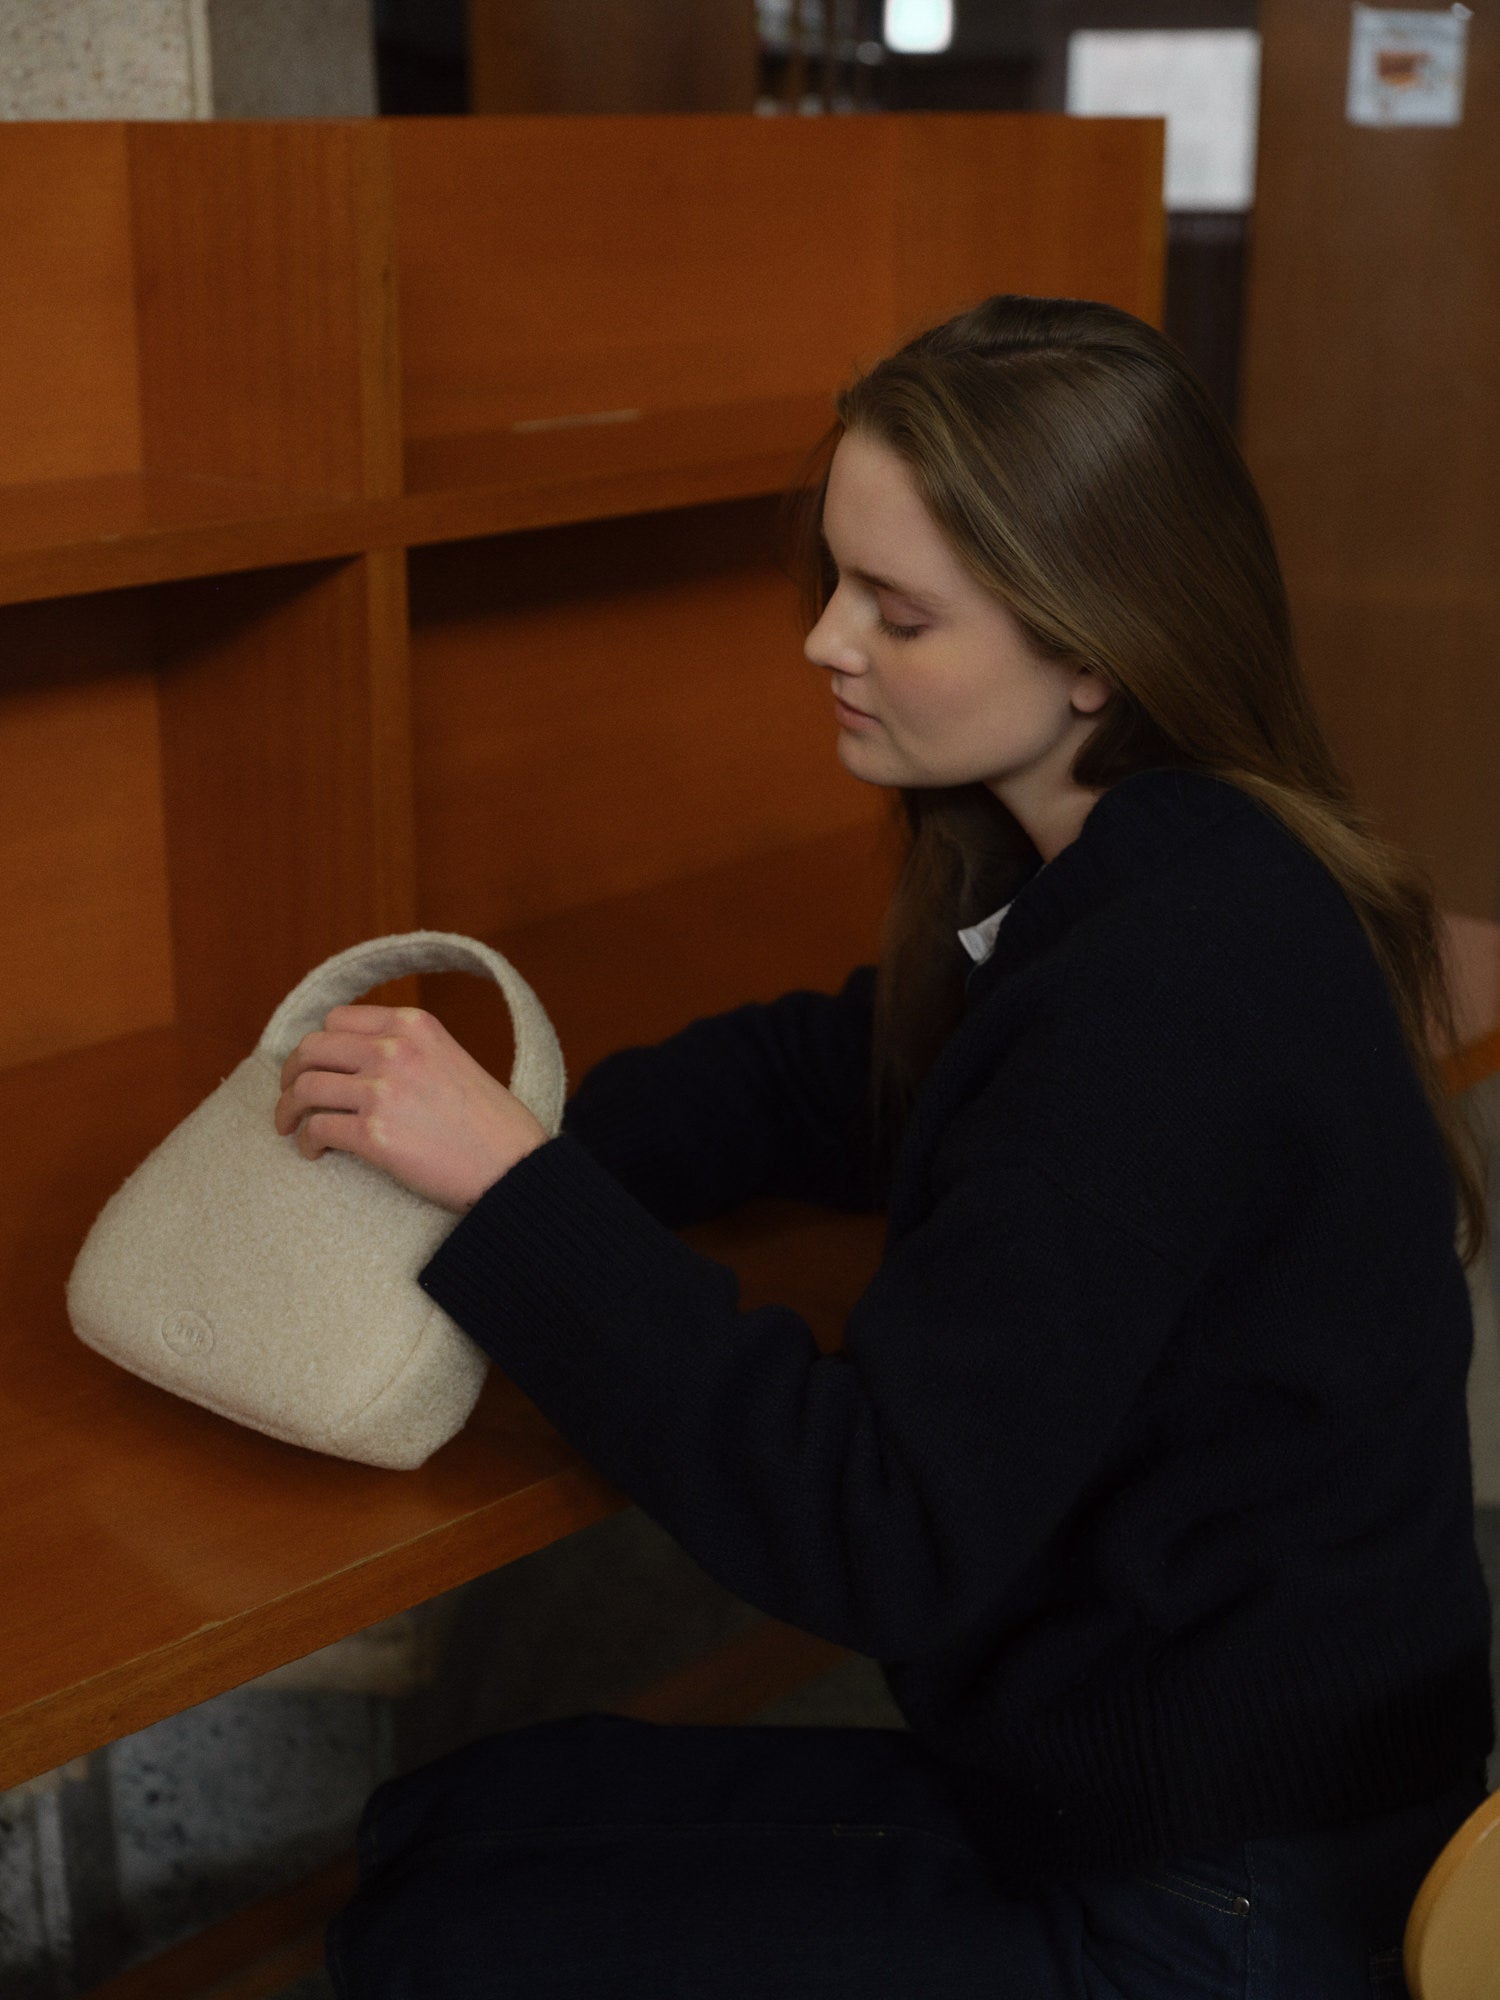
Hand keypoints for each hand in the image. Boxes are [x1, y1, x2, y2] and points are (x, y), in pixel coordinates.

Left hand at [274, 1005, 547, 1212]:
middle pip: (311, 1049)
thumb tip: (358, 1063)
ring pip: (305, 1088)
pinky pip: (317, 1129)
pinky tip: (315, 1152)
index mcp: (414, 1025)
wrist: (514, 1165)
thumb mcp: (452, 1059)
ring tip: (292, 1128)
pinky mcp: (374, 1134)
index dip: (318, 1045)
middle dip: (291, 1075)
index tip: (314, 1067)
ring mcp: (383, 1091)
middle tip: (291, 1098)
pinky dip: (306, 1142)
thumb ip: (408, 1051)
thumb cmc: (490, 1122)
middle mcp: (394, 1049)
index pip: (337, 1019)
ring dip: (289, 1110)